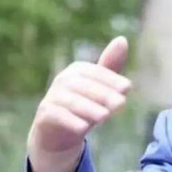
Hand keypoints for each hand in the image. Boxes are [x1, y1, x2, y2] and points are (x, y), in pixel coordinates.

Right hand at [27, 36, 131, 171]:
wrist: (58, 133)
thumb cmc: (85, 105)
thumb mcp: (100, 87)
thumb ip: (111, 66)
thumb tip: (122, 39)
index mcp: (78, 70)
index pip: (96, 72)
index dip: (111, 79)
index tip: (127, 88)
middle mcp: (63, 80)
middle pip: (84, 86)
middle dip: (104, 95)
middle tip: (121, 105)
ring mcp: (52, 96)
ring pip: (71, 101)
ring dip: (89, 108)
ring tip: (105, 116)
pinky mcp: (44, 114)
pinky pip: (56, 115)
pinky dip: (70, 120)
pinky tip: (83, 128)